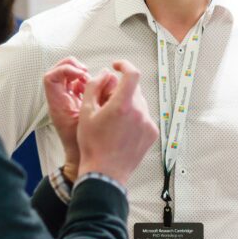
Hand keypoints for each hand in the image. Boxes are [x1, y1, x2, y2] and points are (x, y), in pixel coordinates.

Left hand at [43, 58, 88, 178]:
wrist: (80, 158)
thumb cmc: (83, 144)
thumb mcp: (89, 120)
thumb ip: (95, 98)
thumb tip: (102, 77)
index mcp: (57, 105)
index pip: (51, 78)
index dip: (66, 70)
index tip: (82, 75)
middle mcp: (58, 101)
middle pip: (56, 71)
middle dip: (71, 66)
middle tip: (85, 73)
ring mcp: (65, 101)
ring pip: (65, 76)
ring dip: (79, 73)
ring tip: (90, 81)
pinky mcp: (73, 102)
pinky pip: (75, 85)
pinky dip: (84, 82)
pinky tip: (93, 89)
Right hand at [76, 60, 158, 185]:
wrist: (105, 173)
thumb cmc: (93, 145)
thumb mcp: (85, 113)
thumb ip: (94, 87)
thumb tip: (103, 74)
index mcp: (122, 105)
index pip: (132, 73)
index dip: (125, 65)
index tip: (117, 66)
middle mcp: (139, 112)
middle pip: (134, 89)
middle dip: (121, 91)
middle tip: (107, 103)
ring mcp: (148, 123)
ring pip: (139, 103)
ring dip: (128, 105)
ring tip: (114, 121)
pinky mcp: (152, 133)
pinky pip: (144, 117)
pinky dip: (134, 118)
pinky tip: (122, 131)